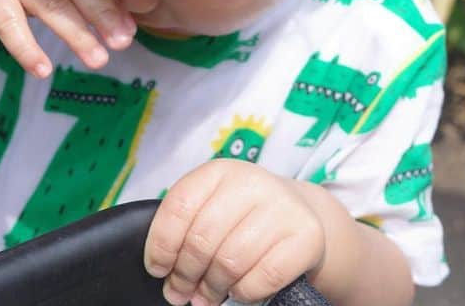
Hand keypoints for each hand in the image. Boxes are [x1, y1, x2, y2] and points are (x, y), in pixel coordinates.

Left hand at [144, 160, 325, 305]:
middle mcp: (252, 182)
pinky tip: (239, 290)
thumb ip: (186, 229)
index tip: (158, 268)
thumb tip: (163, 271)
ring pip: (230, 262)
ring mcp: (282, 208)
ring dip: (213, 288)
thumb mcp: (212, 206)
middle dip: (185, 275)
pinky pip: (262, 278)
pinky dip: (244, 292)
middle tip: (181, 292)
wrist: (300, 212)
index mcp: (220, 172)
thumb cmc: (243, 215)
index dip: (162, 244)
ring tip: (208, 296)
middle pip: (202, 239)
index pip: (179, 206)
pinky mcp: (306, 236)